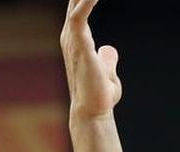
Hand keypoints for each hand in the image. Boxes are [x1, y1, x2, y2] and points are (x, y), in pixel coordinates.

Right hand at [61, 0, 121, 120]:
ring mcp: (73, 39)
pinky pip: (79, 13)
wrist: (93, 112)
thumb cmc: (99, 96)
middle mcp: (71, 36)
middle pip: (74, 1)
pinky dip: (86, 0)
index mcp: (78, 40)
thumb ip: (107, 59)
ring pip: (75, 4)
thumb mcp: (107, 73)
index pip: (79, 8)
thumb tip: (108, 49)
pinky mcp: (79, 44)